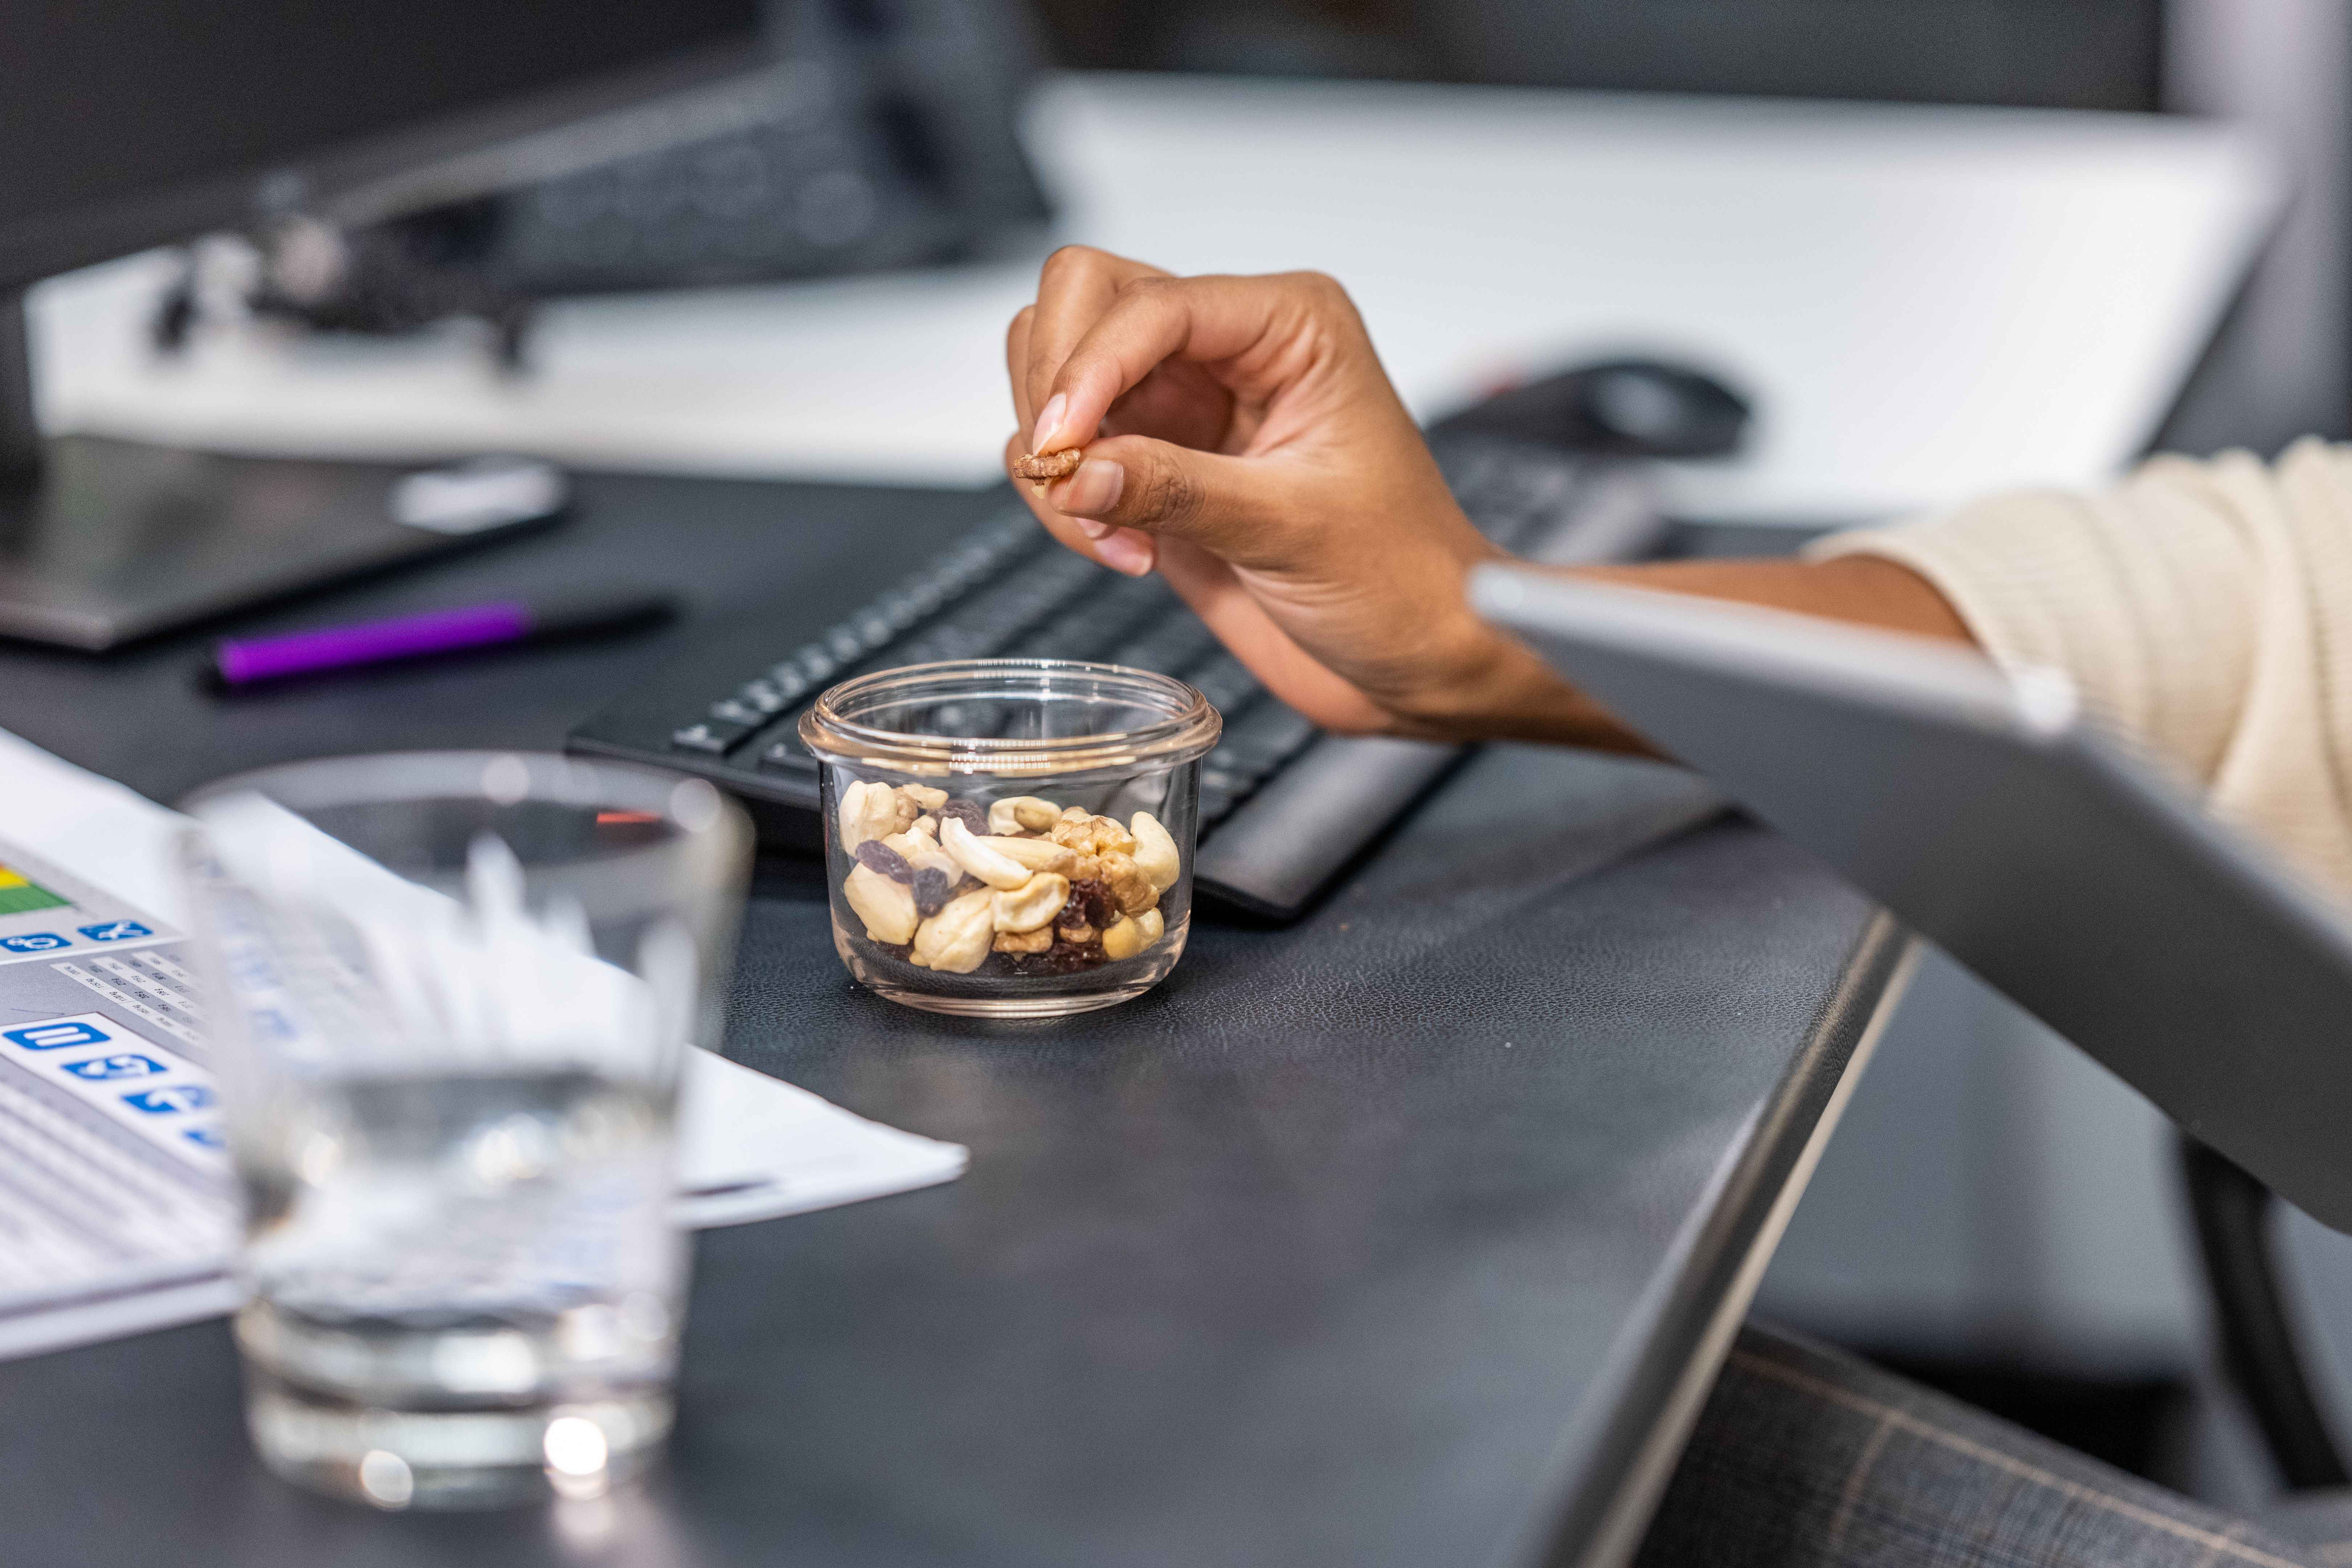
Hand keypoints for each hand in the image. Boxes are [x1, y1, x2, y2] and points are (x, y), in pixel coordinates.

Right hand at [1002, 246, 1608, 742]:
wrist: (1418, 655)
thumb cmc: (1403, 579)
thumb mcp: (1296, 529)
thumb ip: (1180, 490)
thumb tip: (1077, 471)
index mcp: (1289, 326)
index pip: (1151, 304)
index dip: (1091, 368)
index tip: (1061, 446)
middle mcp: (1230, 349)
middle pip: (1084, 303)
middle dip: (1056, 392)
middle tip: (1070, 478)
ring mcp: (1185, 406)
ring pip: (1055, 373)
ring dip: (1052, 453)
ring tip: (1106, 529)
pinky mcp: (1156, 467)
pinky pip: (1066, 455)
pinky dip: (1064, 501)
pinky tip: (1123, 550)